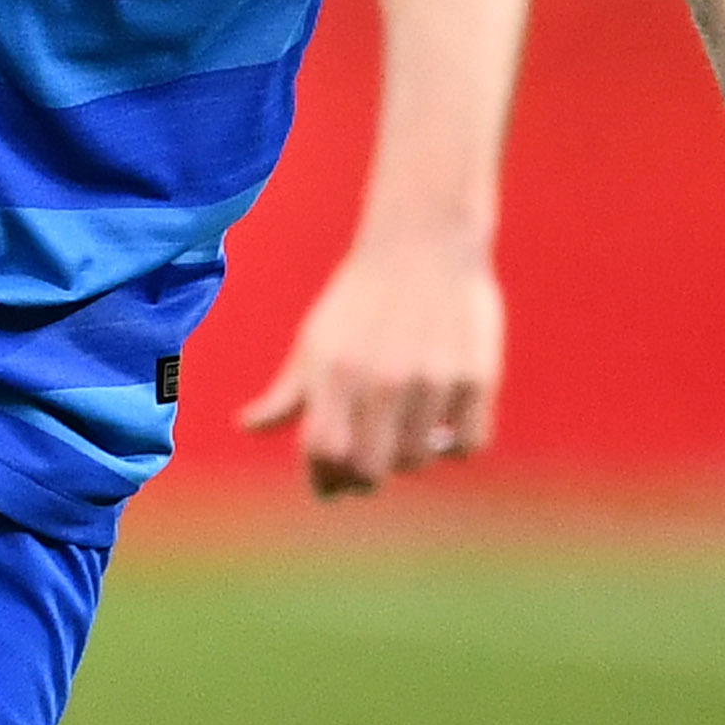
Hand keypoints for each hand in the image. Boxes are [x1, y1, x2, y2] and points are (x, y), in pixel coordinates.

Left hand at [242, 233, 503, 498]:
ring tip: (405, 433)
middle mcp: (382, 380)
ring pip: (418, 461)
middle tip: (368, 468)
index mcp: (335, 372)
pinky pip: (468, 445)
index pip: (325, 453)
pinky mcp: (477, 377)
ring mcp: (432, 381)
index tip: (332, 482)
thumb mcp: (316, 340)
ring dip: (408, 457)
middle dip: (364, 479)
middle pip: (371, 470)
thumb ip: (286, 392)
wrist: (424, 241)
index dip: (326, 478)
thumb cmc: (361, 298)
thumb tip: (247, 427)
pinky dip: (455, 444)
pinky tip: (444, 424)